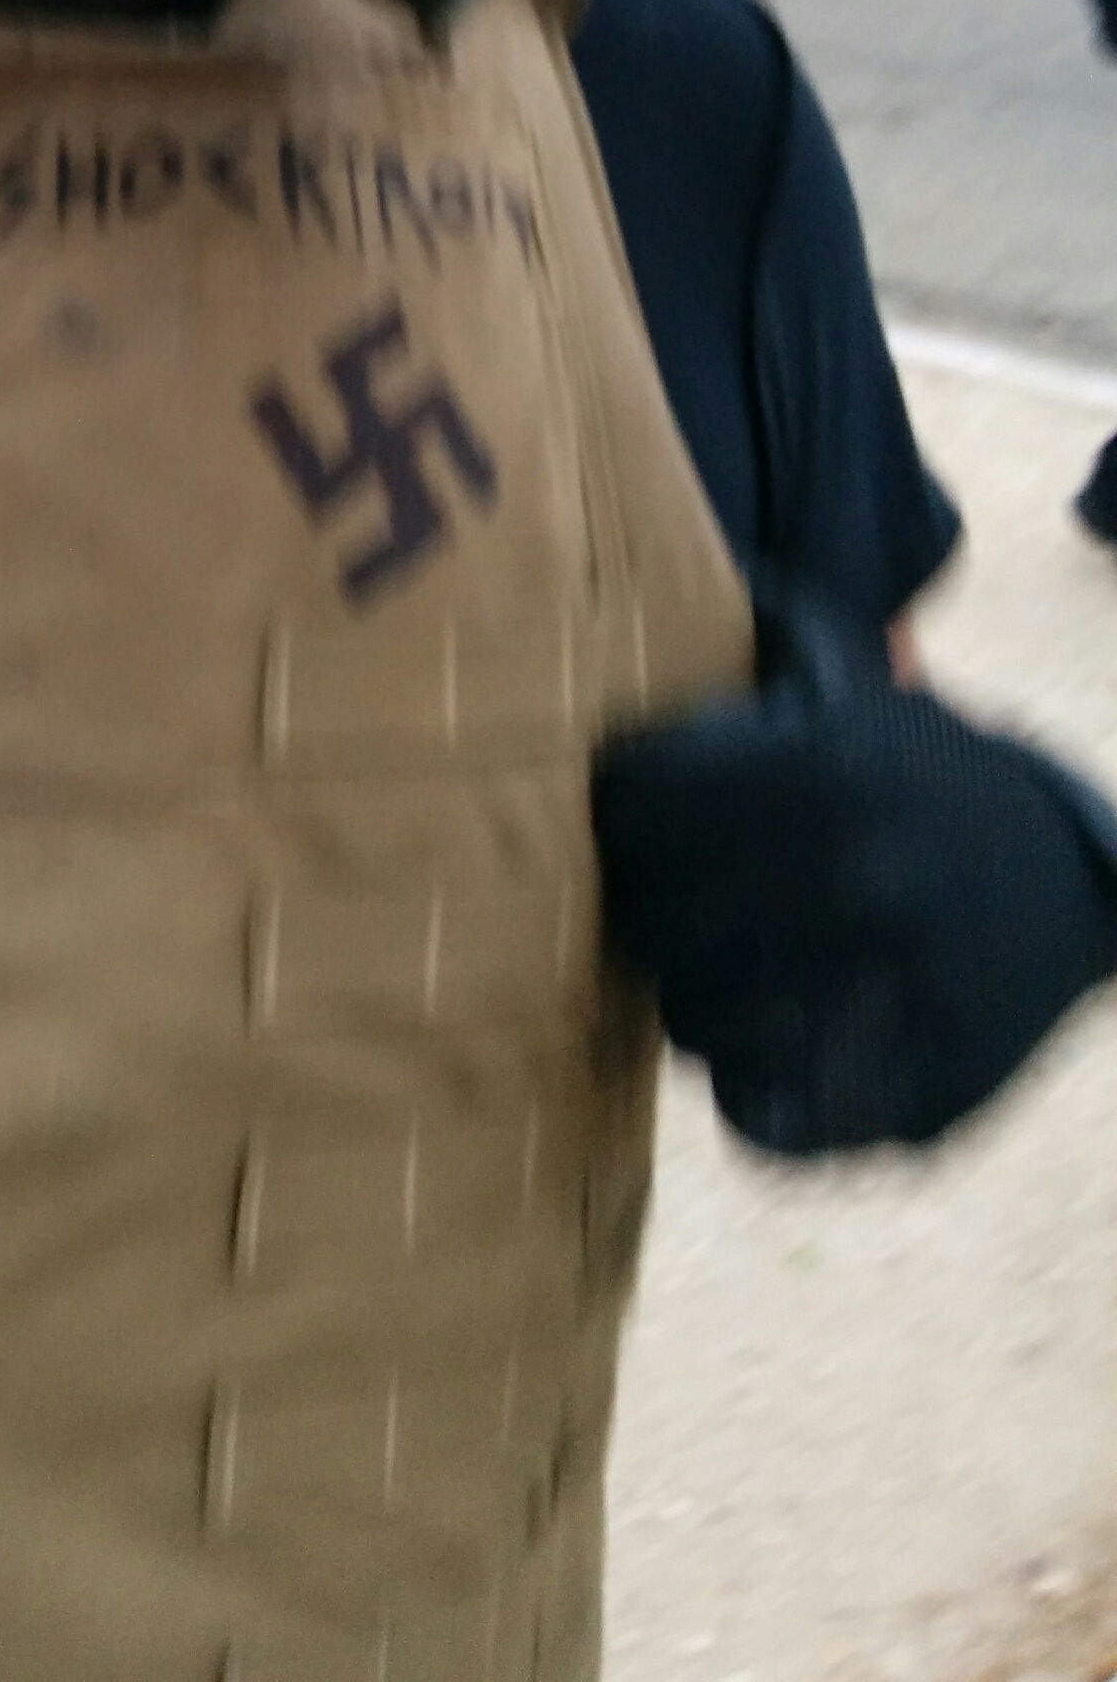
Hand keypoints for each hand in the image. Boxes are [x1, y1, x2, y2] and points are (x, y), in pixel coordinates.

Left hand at [592, 591, 1116, 1153]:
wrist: (1081, 888)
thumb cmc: (928, 780)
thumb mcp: (860, 688)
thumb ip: (775, 629)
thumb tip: (697, 563)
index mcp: (827, 771)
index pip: (631, 805)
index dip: (612, 813)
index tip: (629, 824)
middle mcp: (858, 876)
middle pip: (644, 916)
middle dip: (640, 907)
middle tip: (661, 907)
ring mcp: (893, 992)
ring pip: (690, 1015)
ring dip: (685, 993)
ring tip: (711, 970)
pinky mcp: (918, 1095)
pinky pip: (762, 1118)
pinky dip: (745, 1093)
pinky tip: (762, 1048)